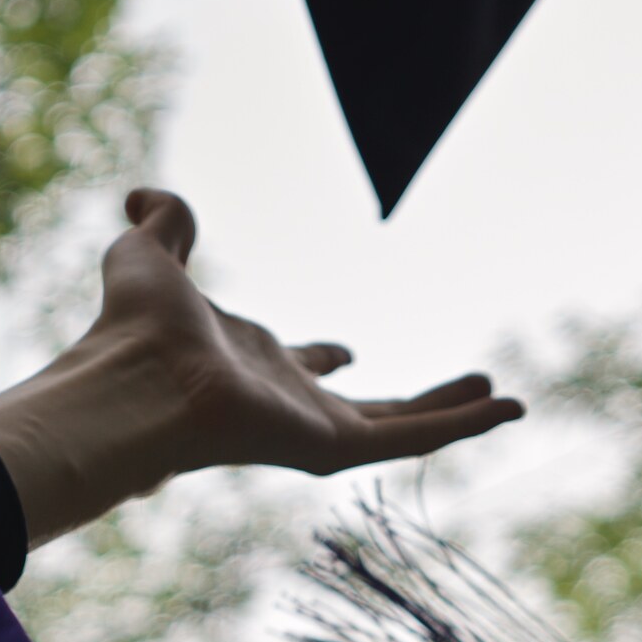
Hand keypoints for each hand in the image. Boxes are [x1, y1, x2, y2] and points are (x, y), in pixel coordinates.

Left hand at [0, 189, 523, 549]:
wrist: (137, 376)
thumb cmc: (134, 326)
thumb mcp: (149, 253)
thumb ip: (163, 223)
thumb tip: (143, 194)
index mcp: (252, 364)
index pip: (298, 367)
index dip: (320, 358)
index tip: (345, 351)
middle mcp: (288, 403)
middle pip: (367, 407)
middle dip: (415, 399)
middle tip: (461, 385)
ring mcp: (315, 430)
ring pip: (404, 427)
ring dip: (455, 414)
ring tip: (507, 403)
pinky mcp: (335, 448)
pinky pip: (414, 439)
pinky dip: (463, 426)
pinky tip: (507, 411)